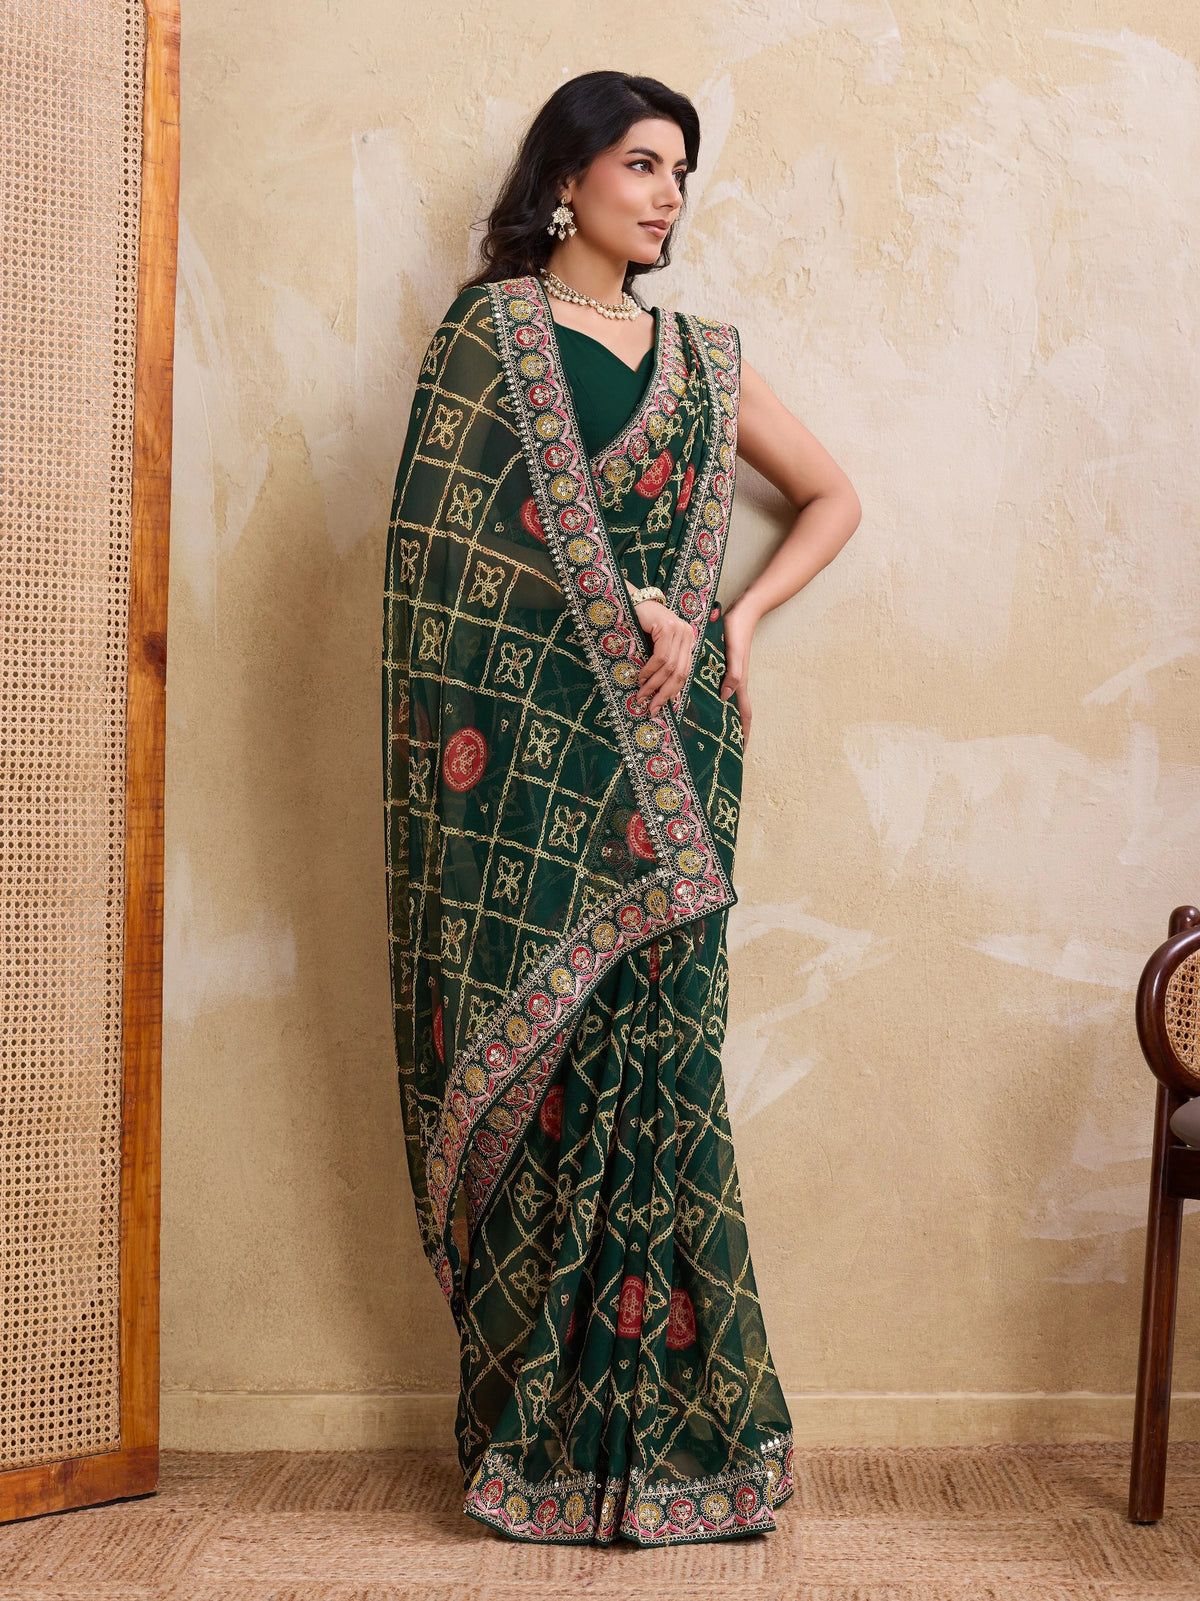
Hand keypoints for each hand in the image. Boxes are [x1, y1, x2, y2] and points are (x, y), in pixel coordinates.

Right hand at [631, 599, 698, 716]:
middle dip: (664, 693)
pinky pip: (661, 656)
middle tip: (651, 706)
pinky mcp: (668, 627)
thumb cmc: (640, 625)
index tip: (658, 706)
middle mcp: (687, 635)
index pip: (684, 672)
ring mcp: (679, 630)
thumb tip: (656, 693)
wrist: (631, 600)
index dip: (672, 692)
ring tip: (642, 694)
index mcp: (687, 641)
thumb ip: (661, 664)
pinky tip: (641, 677)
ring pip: (670, 667)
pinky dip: (650, 670)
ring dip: (654, 684)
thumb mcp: (655, 646)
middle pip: (680, 672)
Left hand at [717, 597, 756, 747]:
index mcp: (739, 683)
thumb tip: (726, 698)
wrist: (741, 611)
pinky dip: (712, 699)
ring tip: (707, 732)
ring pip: (724, 703)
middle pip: (734, 714)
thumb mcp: (733, 653)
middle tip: (719, 750)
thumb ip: (732, 674)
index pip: (744, 715)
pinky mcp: (721, 667)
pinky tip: (700, 702)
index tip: (741, 753)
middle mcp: (734, 683)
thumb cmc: (737, 631)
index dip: (744, 735)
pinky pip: (717, 689)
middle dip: (731, 732)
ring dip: (719, 717)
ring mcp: (728, 675)